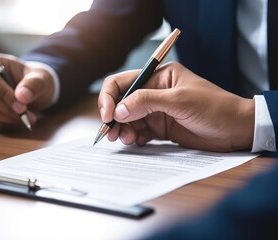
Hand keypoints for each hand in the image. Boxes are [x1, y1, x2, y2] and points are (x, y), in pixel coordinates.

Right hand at [0, 52, 54, 129]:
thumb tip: (22, 96)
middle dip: (7, 108)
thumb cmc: (33, 80)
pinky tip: (17, 120)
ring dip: (7, 117)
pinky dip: (3, 123)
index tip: (21, 106)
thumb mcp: (41, 78)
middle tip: (27, 115)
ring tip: (26, 118)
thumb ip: (34, 84)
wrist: (31, 90)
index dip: (3, 93)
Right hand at [98, 62, 253, 151]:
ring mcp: (157, 111)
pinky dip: (134, 137)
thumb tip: (118, 110)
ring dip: (122, 129)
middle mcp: (154, 92)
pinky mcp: (161, 127)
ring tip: (126, 139)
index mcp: (158, 76)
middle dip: (113, 117)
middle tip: (111, 134)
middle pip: (122, 102)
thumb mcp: (179, 101)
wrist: (236, 130)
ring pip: (128, 119)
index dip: (110, 98)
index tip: (107, 116)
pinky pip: (139, 131)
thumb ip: (146, 102)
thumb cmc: (215, 108)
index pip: (123, 82)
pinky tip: (138, 142)